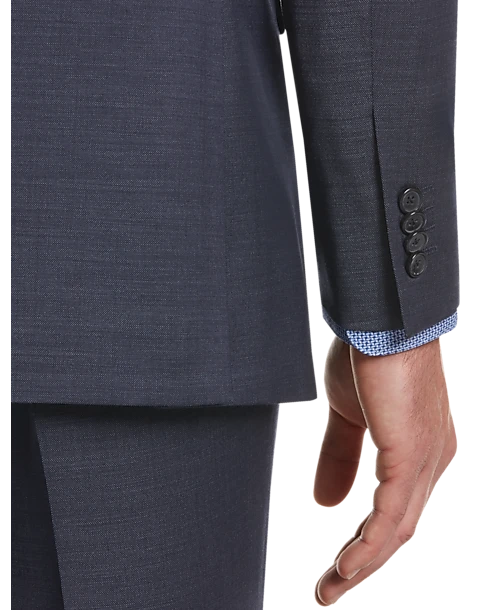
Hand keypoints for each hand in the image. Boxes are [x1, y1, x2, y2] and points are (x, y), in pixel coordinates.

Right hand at [313, 337, 456, 606]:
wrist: (381, 324)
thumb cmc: (369, 359)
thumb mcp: (347, 416)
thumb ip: (340, 458)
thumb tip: (327, 502)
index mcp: (419, 450)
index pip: (394, 509)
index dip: (367, 541)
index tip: (339, 565)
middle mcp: (431, 462)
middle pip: (398, 528)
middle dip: (364, 562)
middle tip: (330, 589)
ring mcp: (425, 462)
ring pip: (395, 530)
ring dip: (362, 563)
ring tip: (330, 588)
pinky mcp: (410, 458)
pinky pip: (390, 515)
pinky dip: (367, 545)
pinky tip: (346, 567)